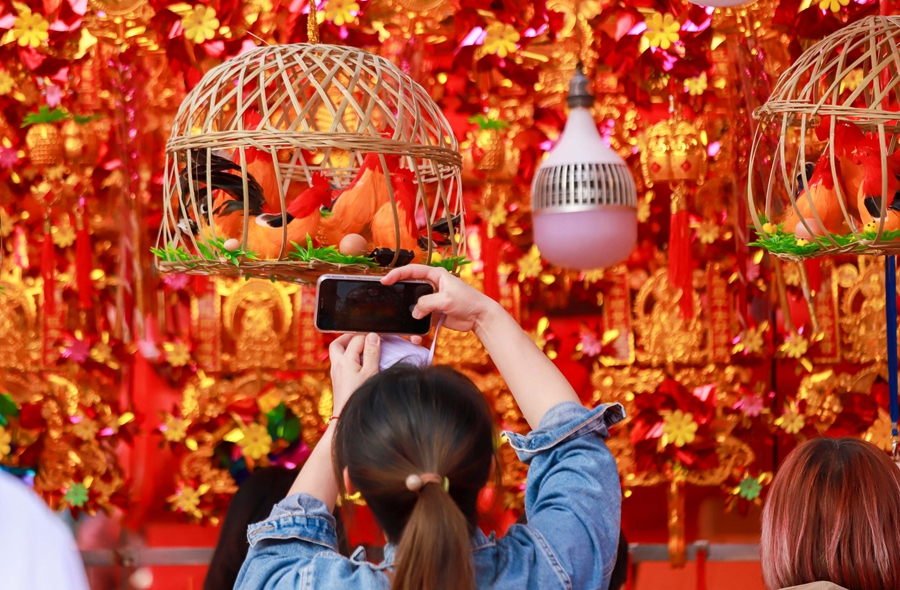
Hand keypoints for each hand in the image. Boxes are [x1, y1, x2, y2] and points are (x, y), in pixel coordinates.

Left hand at [329, 333, 379, 415]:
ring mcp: (336, 373)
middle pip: (337, 343)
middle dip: (349, 337)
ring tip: (360, 348)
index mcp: (345, 360)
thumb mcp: (370, 372)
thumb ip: (372, 353)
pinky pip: (339, 363)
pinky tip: (357, 364)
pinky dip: (347, 358)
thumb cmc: (359, 395)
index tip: (379, 338)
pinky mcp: (337, 381)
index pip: (356, 339)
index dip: (368, 336)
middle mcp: (337, 365)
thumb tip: (373, 336)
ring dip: (346, 347)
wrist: (346, 417)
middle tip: (361, 336)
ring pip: (336, 353)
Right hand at [382, 265, 496, 332]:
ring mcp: (433, 300)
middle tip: (390, 301)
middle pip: (411, 289)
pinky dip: (417, 328)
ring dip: (409, 315)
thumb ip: (427, 303)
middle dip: (401, 296)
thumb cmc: (468, 301)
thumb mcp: (445, 299)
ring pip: (415, 306)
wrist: (480, 317)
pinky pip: (421, 320)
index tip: (385, 280)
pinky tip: (416, 336)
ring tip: (403, 323)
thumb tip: (414, 313)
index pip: (412, 271)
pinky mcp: (434, 314)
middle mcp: (432, 286)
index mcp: (435, 275)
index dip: (397, 274)